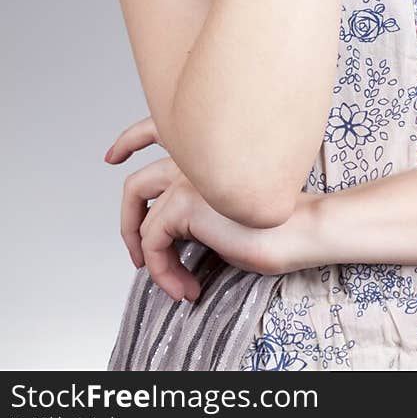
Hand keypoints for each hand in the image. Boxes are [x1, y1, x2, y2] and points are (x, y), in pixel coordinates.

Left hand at [104, 115, 323, 299]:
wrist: (301, 228)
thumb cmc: (276, 226)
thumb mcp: (227, 214)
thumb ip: (196, 211)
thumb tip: (166, 241)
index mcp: (208, 154)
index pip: (158, 131)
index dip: (129, 141)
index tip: (113, 156)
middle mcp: (193, 159)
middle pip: (136, 186)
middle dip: (127, 226)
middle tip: (138, 259)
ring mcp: (188, 176)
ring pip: (143, 225)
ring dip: (157, 266)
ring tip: (180, 286)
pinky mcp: (184, 200)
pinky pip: (152, 243)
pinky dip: (162, 272)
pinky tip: (186, 286)